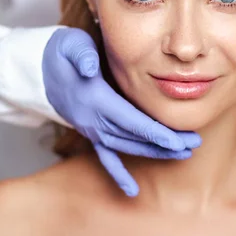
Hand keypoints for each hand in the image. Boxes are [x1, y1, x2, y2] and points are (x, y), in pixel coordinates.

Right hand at [42, 28, 200, 196]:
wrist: (42, 69)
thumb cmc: (64, 53)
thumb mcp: (71, 45)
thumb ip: (81, 54)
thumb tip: (88, 67)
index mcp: (96, 99)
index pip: (130, 120)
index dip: (154, 131)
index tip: (177, 140)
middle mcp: (93, 119)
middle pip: (134, 136)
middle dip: (164, 143)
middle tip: (192, 145)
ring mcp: (91, 129)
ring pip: (126, 146)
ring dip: (154, 152)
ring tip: (182, 154)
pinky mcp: (90, 132)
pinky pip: (105, 157)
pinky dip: (118, 174)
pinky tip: (131, 191)